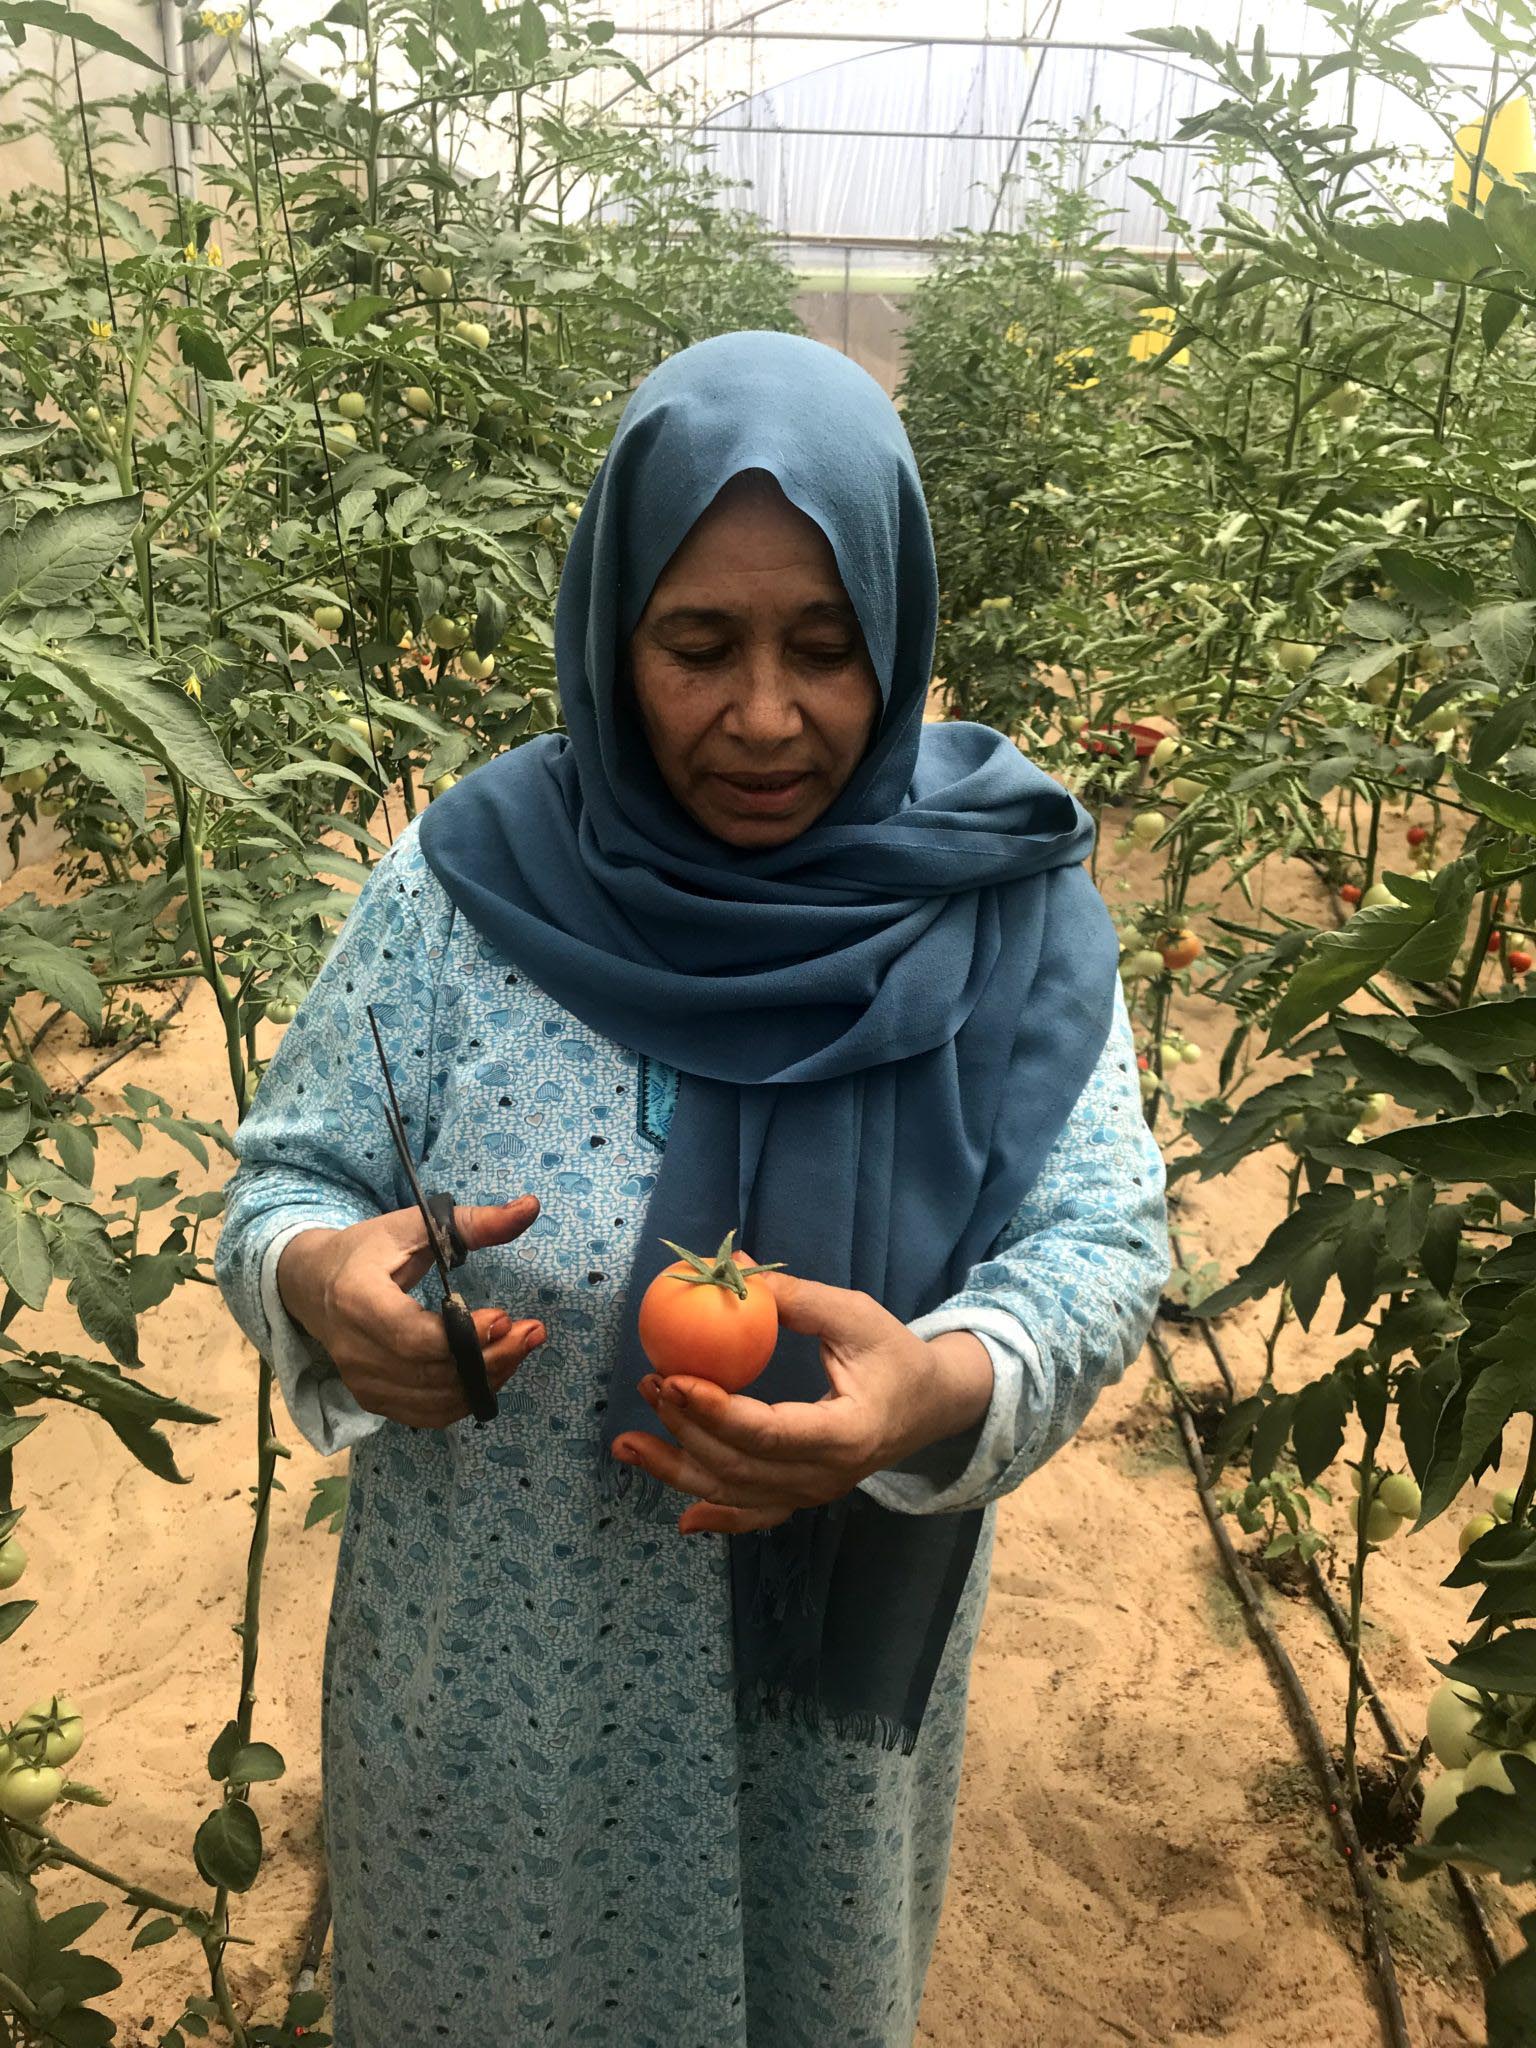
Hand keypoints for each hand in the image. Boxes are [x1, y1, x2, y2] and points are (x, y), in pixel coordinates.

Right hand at [276, 1196, 545, 1428]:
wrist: (312, 1284)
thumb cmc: (368, 1250)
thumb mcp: (414, 1226)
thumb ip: (473, 1223)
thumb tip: (531, 1207)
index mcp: (357, 1299)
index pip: (412, 1335)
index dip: (463, 1337)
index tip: (504, 1317)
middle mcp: (354, 1350)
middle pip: (430, 1372)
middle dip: (491, 1357)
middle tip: (532, 1332)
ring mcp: (362, 1382)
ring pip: (435, 1400)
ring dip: (487, 1379)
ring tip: (520, 1348)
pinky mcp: (372, 1400)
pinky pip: (427, 1415)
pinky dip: (465, 1398)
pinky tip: (493, 1371)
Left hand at [612, 1270, 993, 1535]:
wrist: (933, 1405)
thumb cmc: (895, 1354)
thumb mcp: (855, 1315)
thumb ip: (797, 1299)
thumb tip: (732, 1268)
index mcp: (847, 1433)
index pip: (768, 1431)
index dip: (713, 1410)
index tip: (671, 1377)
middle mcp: (828, 1477)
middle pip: (741, 1466)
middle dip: (685, 1428)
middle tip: (649, 1384)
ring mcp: (814, 1494)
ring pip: (735, 1494)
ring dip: (677, 1469)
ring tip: (627, 1443)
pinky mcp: (803, 1498)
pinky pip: (754, 1515)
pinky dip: (717, 1517)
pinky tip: (682, 1517)